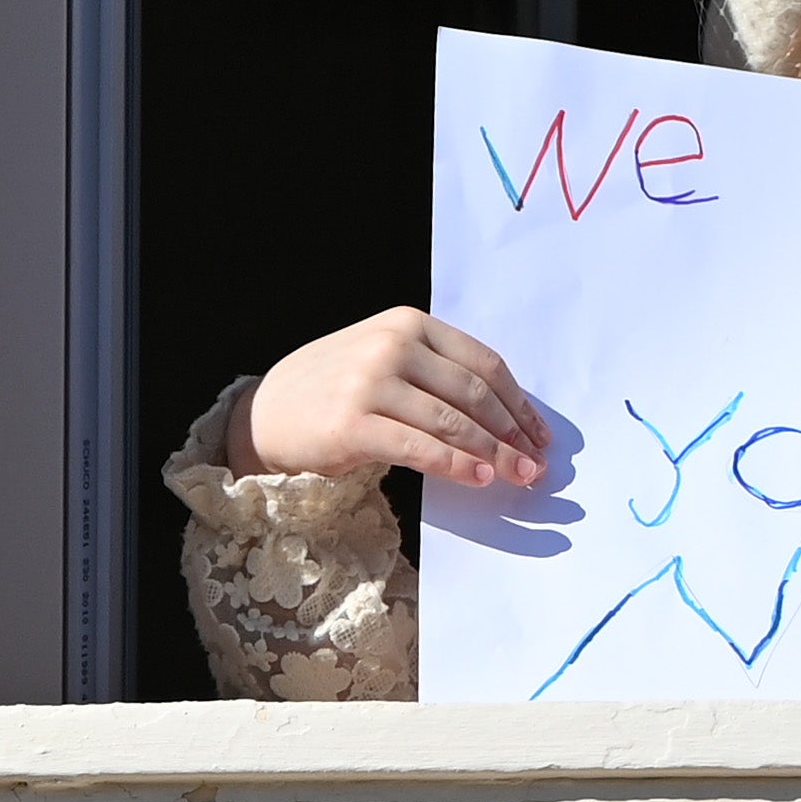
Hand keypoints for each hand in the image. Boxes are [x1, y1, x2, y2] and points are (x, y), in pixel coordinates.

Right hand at [237, 308, 550, 488]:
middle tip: (536, 463)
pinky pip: (421, 447)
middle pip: (474, 393)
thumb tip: (506, 416)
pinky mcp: (353, 423)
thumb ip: (437, 372)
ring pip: (452, 421)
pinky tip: (480, 478)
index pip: (483, 363)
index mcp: (409, 324)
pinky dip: (457, 465)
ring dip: (494, 453)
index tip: (539, 433)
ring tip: (518, 475)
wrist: (262, 413)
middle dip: (512, 432)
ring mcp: (370, 381)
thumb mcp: (386, 359)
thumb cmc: (334, 389)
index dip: (518, 402)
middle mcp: (392, 345)